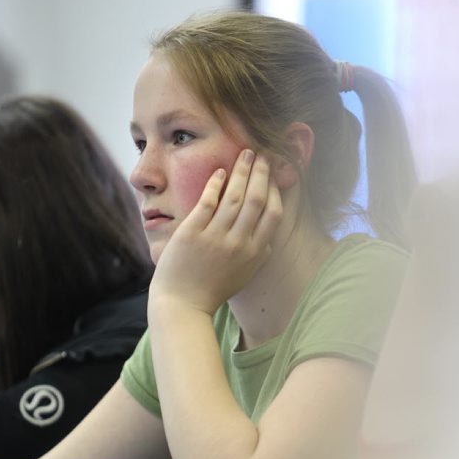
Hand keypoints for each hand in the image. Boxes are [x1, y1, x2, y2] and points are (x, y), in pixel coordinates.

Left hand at [150, 150, 282, 314]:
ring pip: (235, 196)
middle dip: (262, 172)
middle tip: (263, 154)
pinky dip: (216, 183)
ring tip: (245, 154)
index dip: (275, 189)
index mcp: (254, 253)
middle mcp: (238, 244)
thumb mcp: (244, 275)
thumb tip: (270, 235)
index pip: (273, 213)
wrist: (182, 305)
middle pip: (256, 199)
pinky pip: (208, 201)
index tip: (274, 174)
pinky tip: (220, 171)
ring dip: (242, 171)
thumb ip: (258, 254)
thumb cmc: (212, 290)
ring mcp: (215, 238)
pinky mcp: (192, 233)